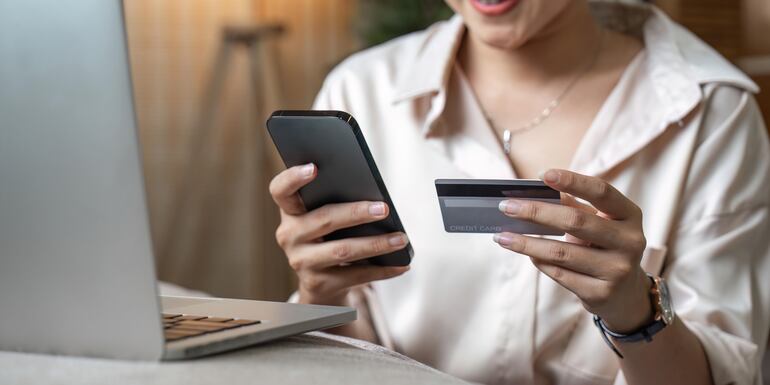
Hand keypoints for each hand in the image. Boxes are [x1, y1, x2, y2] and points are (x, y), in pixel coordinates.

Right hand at [269, 163, 409, 305]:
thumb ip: (338, 203)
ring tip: (400, 239)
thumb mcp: (327, 219)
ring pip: (342, 250)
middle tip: (384, 208)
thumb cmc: (329, 238)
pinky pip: (355, 275)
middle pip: (324, 219)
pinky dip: (383, 269)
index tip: (314, 168)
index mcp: (290, 211)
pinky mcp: (317, 284)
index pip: (280, 190)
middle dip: (357, 213)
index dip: (293, 178)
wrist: (320, 283)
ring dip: (376, 244)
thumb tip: (377, 201)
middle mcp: (289, 235)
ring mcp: (301, 261)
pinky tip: (402, 264)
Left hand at [493, 169, 652, 332]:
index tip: (543, 174)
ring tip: (502, 237)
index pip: (601, 192)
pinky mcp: (600, 293)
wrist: (626, 294)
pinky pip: (560, 274)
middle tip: (506, 207)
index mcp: (629, 215)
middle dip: (536, 212)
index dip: (573, 180)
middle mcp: (629, 241)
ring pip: (562, 252)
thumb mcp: (600, 223)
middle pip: (575, 221)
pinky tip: (525, 254)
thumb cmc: (605, 247)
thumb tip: (534, 191)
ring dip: (526, 243)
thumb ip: (574, 206)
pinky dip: (538, 261)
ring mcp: (617, 270)